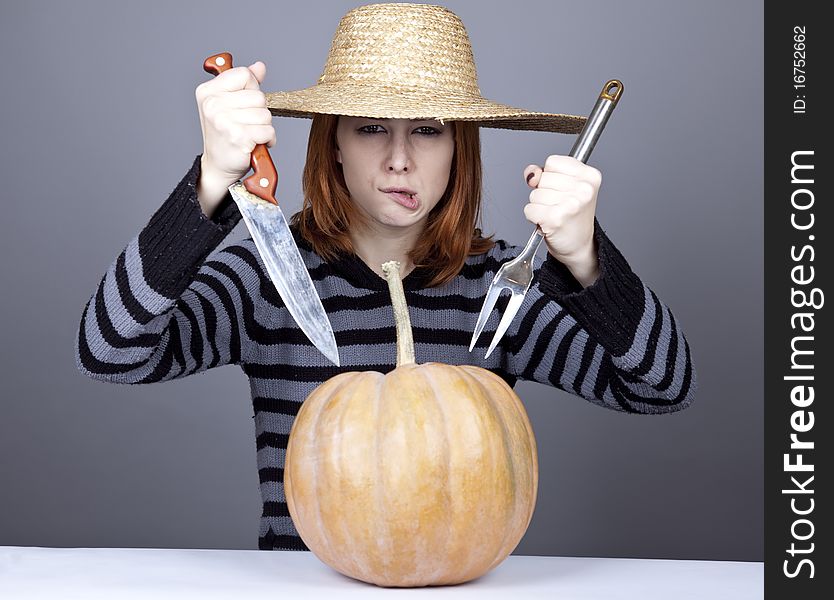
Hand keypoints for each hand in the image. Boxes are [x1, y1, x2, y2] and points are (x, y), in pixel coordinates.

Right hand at [194, 61, 275, 216]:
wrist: (218, 166)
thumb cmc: (225, 134)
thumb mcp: (229, 104)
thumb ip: (244, 83)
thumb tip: (259, 66)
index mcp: (208, 91)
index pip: (244, 75)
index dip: (251, 89)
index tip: (243, 104)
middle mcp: (212, 104)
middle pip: (258, 96)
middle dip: (259, 111)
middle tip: (246, 124)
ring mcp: (224, 121)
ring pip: (265, 114)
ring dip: (264, 127)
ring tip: (250, 135)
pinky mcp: (238, 137)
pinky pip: (268, 130)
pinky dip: (267, 139)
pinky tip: (254, 144)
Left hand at [523, 155, 600, 286]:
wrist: (580, 246)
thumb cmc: (572, 215)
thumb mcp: (564, 187)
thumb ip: (544, 173)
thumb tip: (531, 173)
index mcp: (590, 176)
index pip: (552, 162)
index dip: (550, 175)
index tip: (561, 189)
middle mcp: (584, 189)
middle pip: (542, 178)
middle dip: (544, 192)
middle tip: (559, 205)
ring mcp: (571, 204)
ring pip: (535, 194)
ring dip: (539, 206)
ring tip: (555, 214)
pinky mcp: (556, 219)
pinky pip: (529, 209)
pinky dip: (533, 217)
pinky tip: (547, 222)